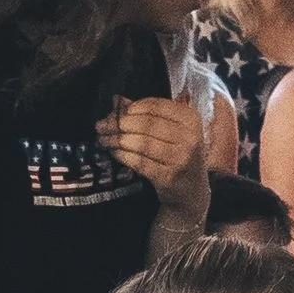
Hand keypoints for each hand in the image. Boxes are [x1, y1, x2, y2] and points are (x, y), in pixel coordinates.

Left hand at [98, 96, 209, 215]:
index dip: (132, 108)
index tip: (116, 112)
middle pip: (146, 124)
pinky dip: (123, 155)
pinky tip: (114, 151)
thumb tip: (117, 100)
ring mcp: (179, 158)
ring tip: (103, 138)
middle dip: (119, 123)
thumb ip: (147, 114)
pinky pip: (139, 162)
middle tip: (101, 125)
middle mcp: (188, 137)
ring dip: (117, 139)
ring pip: (141, 143)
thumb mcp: (172, 131)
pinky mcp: (167, 177)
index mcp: (190, 119)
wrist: (191, 191)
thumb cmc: (179, 155)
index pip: (156, 106)